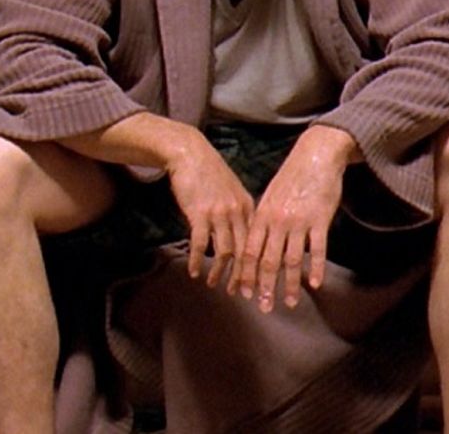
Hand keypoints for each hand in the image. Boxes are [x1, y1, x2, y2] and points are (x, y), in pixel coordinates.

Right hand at [166, 142, 254, 288]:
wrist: (191, 154)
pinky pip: (200, 243)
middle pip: (245, 252)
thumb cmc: (210, 173)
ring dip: (220, 271)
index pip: (257, 243)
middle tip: (242, 295)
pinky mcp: (199, 213)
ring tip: (215, 284)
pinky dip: (197, 259)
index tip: (258, 283)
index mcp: (248, 208)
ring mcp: (219, 214)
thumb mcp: (232, 191)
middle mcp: (237, 212)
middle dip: (244, 276)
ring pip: (224, 251)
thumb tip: (244, 235)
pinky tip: (194, 271)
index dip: (258, 266)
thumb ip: (240, 212)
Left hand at [235, 126, 350, 311]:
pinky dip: (316, 268)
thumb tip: (253, 244)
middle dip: (264, 287)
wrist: (315, 155)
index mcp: (262, 216)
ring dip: (289, 284)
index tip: (243, 293)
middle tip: (263, 307)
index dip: (245, 274)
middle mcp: (277, 221)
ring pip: (291, 260)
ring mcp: (299, 221)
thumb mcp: (270, 196)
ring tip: (289, 302)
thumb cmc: (292, 176)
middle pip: (267, 260)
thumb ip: (262, 220)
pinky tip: (316, 284)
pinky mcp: (320, 220)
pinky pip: (317, 249)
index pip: (249, 251)